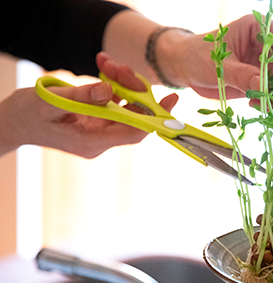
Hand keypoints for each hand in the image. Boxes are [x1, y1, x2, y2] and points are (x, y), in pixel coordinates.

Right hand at [0, 52, 178, 157]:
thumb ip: (81, 97)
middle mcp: (101, 140)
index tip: (170, 101)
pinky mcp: (97, 121)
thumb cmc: (27, 114)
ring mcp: (100, 131)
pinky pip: (114, 102)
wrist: (13, 122)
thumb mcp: (51, 102)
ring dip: (122, 83)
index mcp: (92, 142)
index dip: (154, 118)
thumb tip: (110, 90)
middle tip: (121, 67)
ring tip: (108, 63)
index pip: (133, 133)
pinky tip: (105, 68)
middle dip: (133, 90)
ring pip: (125, 107)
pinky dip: (113, 84)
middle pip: (132, 117)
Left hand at [157, 14, 272, 102]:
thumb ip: (242, 76)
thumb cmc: (198, 57)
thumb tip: (264, 89)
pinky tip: (259, 107)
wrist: (186, 69)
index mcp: (259, 29)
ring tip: (271, 106)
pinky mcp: (264, 81)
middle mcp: (269, 45)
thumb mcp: (219, 66)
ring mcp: (269, 63)